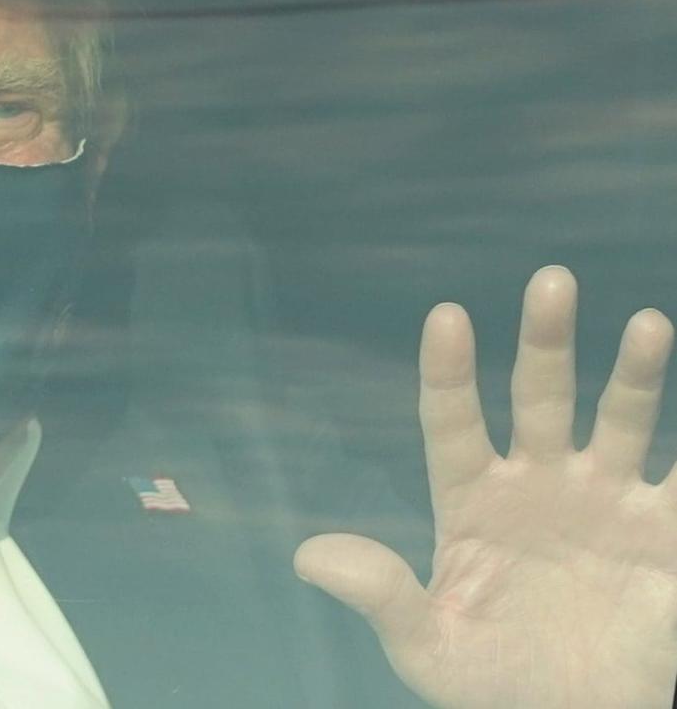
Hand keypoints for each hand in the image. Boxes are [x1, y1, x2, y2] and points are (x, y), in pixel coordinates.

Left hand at [294, 266, 676, 708]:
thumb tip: (308, 557)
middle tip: (551, 280)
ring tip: (645, 324)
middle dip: (545, 342)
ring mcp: (604, 503)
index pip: (453, 422)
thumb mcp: (425, 645)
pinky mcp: (664, 535)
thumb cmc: (490, 684)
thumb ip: (379, 595)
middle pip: (539, 398)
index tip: (446, 317)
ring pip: (619, 420)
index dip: (449, 372)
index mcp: (471, 503)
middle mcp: (537, 486)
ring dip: (633, 373)